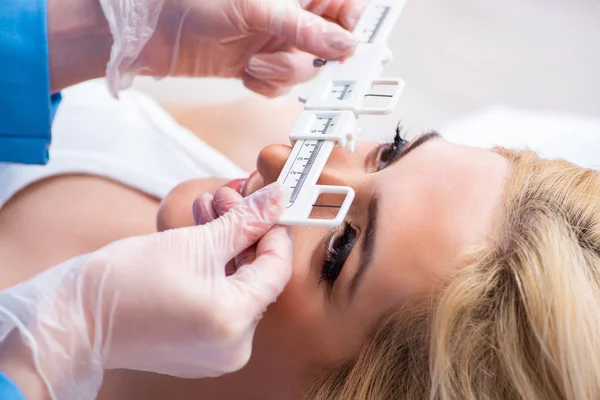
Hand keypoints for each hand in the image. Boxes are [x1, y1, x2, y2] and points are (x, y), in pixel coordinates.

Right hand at [0, 183, 291, 398]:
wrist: (74, 318)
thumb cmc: (125, 281)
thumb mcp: (195, 242)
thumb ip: (244, 221)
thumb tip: (277, 199)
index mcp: (235, 323)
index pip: (276, 268)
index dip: (275, 228)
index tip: (268, 200)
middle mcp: (233, 345)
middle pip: (256, 275)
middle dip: (244, 230)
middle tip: (228, 195)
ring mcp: (215, 349)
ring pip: (237, 284)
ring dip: (227, 244)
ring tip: (208, 206)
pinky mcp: (198, 346)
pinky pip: (220, 299)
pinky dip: (214, 267)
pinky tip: (202, 232)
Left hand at [99, 0, 365, 96]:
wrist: (152, 30)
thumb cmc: (197, 1)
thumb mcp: (257, 8)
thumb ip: (305, 27)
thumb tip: (345, 45)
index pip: (348, 6)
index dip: (352, 25)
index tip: (345, 44)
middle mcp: (293, 15)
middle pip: (332, 44)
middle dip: (310, 57)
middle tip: (294, 58)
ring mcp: (278, 41)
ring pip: (307, 69)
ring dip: (282, 73)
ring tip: (253, 63)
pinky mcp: (262, 65)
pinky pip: (282, 85)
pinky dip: (266, 84)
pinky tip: (246, 72)